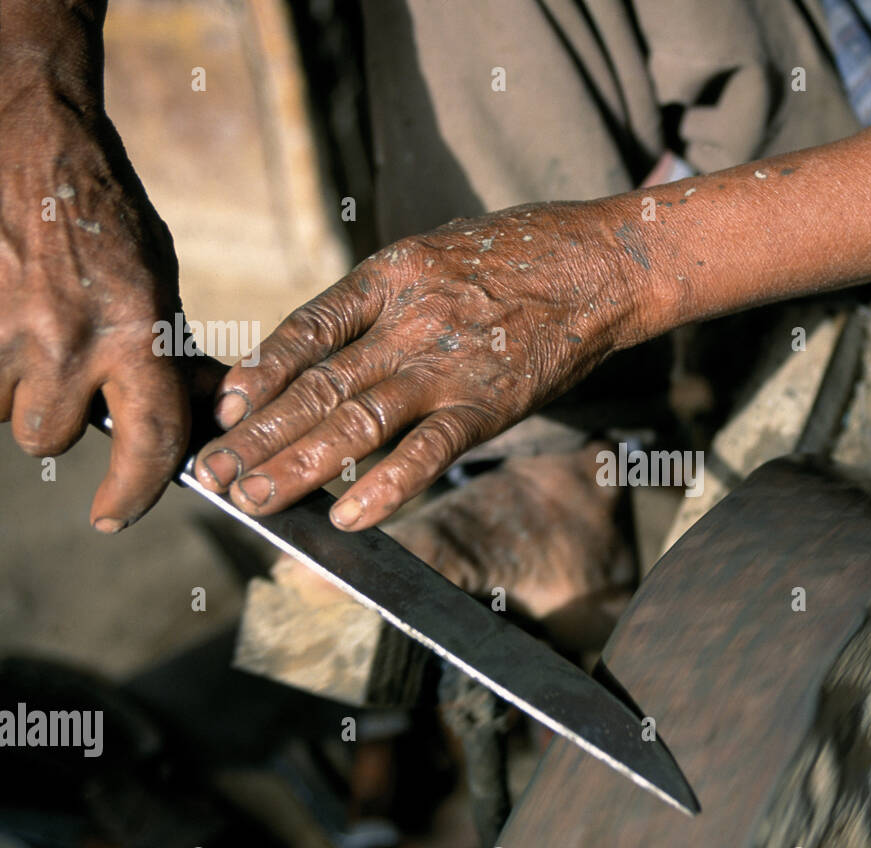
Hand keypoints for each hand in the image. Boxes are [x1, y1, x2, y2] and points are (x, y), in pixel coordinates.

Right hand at [0, 43, 189, 531]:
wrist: (34, 143)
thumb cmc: (107, 219)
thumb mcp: (159, 286)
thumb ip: (171, 357)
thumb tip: (203, 418)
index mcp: (139, 333)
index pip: (151, 441)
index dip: (134, 492)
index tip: (114, 514)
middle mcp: (69, 340)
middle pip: (50, 438)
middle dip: (57, 418)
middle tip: (63, 373)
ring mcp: (3, 329)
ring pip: (1, 410)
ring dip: (14, 387)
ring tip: (31, 329)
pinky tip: (4, 321)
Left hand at [194, 201, 661, 529]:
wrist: (603, 264)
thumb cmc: (522, 255)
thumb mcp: (438, 251)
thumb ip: (386, 299)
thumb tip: (332, 350)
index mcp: (390, 275)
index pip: (306, 329)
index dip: (260, 372)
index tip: (226, 407)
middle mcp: (409, 320)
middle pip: (317, 384)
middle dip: (258, 433)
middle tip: (212, 474)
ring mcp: (448, 364)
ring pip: (357, 421)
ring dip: (298, 466)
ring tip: (252, 500)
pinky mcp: (490, 404)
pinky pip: (430, 452)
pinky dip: (387, 487)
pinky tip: (347, 517)